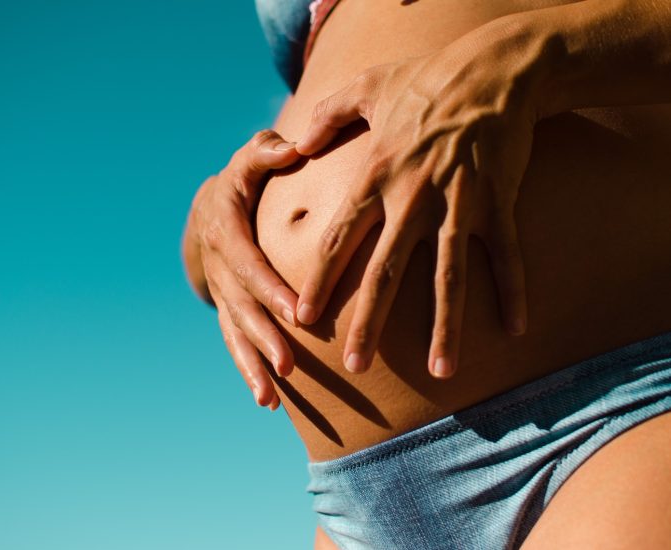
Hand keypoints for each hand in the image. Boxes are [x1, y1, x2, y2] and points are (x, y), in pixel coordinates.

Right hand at [189, 130, 301, 408]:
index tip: (297, 312)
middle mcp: (220, 268)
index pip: (248, 263)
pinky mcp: (228, 310)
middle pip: (242, 307)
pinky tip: (268, 400)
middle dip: (265, 337)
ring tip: (271, 396)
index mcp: (225, 231)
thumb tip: (294, 147)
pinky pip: (235, 342)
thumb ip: (266, 153)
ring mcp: (222, 293)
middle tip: (289, 364)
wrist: (209, 211)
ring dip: (252, 365)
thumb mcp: (248, 161)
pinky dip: (248, 371)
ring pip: (235, 333)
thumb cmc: (242, 183)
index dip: (270, 289)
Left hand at [294, 21, 553, 377]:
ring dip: (445, 327)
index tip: (303, 318)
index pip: (340, 240)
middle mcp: (412, 199)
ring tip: (443, 370)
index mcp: (376, 177)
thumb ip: (325, 116)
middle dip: (369, 323)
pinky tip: (515, 329)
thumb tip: (294, 141)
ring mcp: (458, 204)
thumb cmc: (426, 79)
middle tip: (354, 366)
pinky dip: (512, 291)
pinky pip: (506, 255)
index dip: (320, 281)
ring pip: (448, 276)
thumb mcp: (365, 87)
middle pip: (386, 273)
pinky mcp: (498, 202)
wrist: (492, 68)